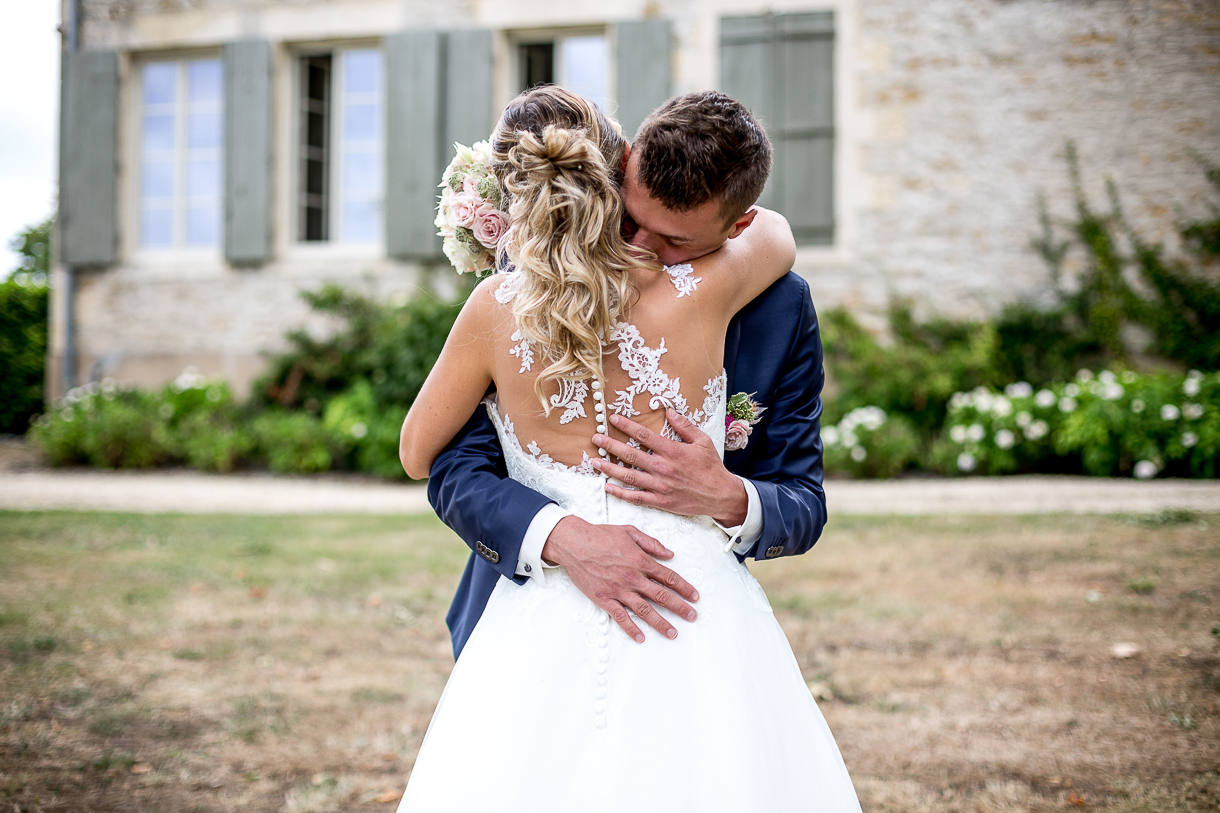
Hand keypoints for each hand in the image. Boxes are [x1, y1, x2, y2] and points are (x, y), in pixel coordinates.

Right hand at [542, 515, 699, 642]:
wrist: (574, 543)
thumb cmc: (600, 535)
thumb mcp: (630, 531)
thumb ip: (651, 544)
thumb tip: (669, 554)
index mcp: (641, 561)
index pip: (669, 577)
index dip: (684, 588)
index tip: (694, 596)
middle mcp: (633, 577)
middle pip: (661, 596)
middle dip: (679, 607)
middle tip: (692, 617)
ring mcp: (619, 590)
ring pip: (644, 610)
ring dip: (660, 623)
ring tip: (673, 633)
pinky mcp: (604, 599)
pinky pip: (620, 617)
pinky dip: (631, 628)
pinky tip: (641, 637)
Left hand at [590, 409, 748, 526]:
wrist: (721, 495)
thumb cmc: (712, 467)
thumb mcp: (702, 441)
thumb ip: (684, 426)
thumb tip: (669, 411)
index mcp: (672, 451)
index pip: (644, 436)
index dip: (627, 426)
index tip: (613, 419)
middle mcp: (663, 468)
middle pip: (630, 455)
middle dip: (610, 446)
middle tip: (595, 439)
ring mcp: (660, 486)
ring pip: (629, 476)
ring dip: (609, 469)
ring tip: (594, 462)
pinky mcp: (661, 501)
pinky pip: (636, 497)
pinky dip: (621, 493)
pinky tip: (608, 487)